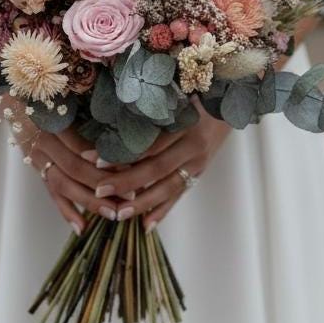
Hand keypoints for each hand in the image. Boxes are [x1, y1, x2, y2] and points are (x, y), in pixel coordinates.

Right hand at [2, 99, 119, 235]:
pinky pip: (51, 193)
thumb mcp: (66, 100)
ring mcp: (38, 158)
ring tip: (112, 213)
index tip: (131, 171)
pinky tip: (82, 227)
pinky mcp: (37, 169)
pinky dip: (66, 211)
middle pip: (75, 169)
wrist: (13, 96)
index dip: (105, 161)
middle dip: (103, 186)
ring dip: (89, 202)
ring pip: (64, 185)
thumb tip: (122, 135)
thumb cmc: (48, 95)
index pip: (82, 148)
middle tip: (130, 197)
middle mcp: (44, 143)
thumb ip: (87, 117)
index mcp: (53, 123)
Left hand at [83, 100, 232, 231]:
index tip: (94, 160)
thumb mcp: (176, 99)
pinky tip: (146, 225)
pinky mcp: (200, 173)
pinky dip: (163, 211)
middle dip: (126, 182)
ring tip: (119, 214)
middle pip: (156, 168)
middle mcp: (193, 145)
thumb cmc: (196, 97)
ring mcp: (198, 162)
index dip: (122, 153)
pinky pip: (180, 195)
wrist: (229, 107)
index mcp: (184, 123)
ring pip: (168, 187)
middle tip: (99, 190)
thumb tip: (112, 124)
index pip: (149, 142)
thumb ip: (151, 111)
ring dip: (142, 203)